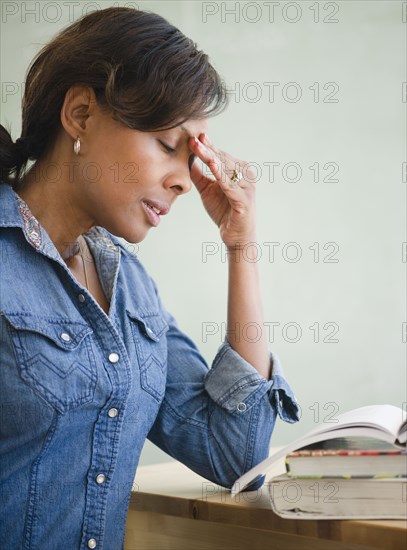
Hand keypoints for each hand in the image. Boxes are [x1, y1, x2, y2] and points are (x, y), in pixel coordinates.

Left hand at [189, 133, 256, 248]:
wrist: (236, 237)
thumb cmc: (224, 212)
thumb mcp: (207, 190)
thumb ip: (198, 175)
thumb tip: (185, 159)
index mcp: (239, 171)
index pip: (220, 155)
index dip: (207, 146)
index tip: (193, 136)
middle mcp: (246, 176)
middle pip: (223, 159)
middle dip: (207, 148)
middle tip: (193, 138)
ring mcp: (247, 188)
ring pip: (226, 169)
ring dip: (211, 157)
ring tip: (198, 146)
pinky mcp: (244, 200)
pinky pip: (230, 186)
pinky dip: (220, 174)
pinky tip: (211, 165)